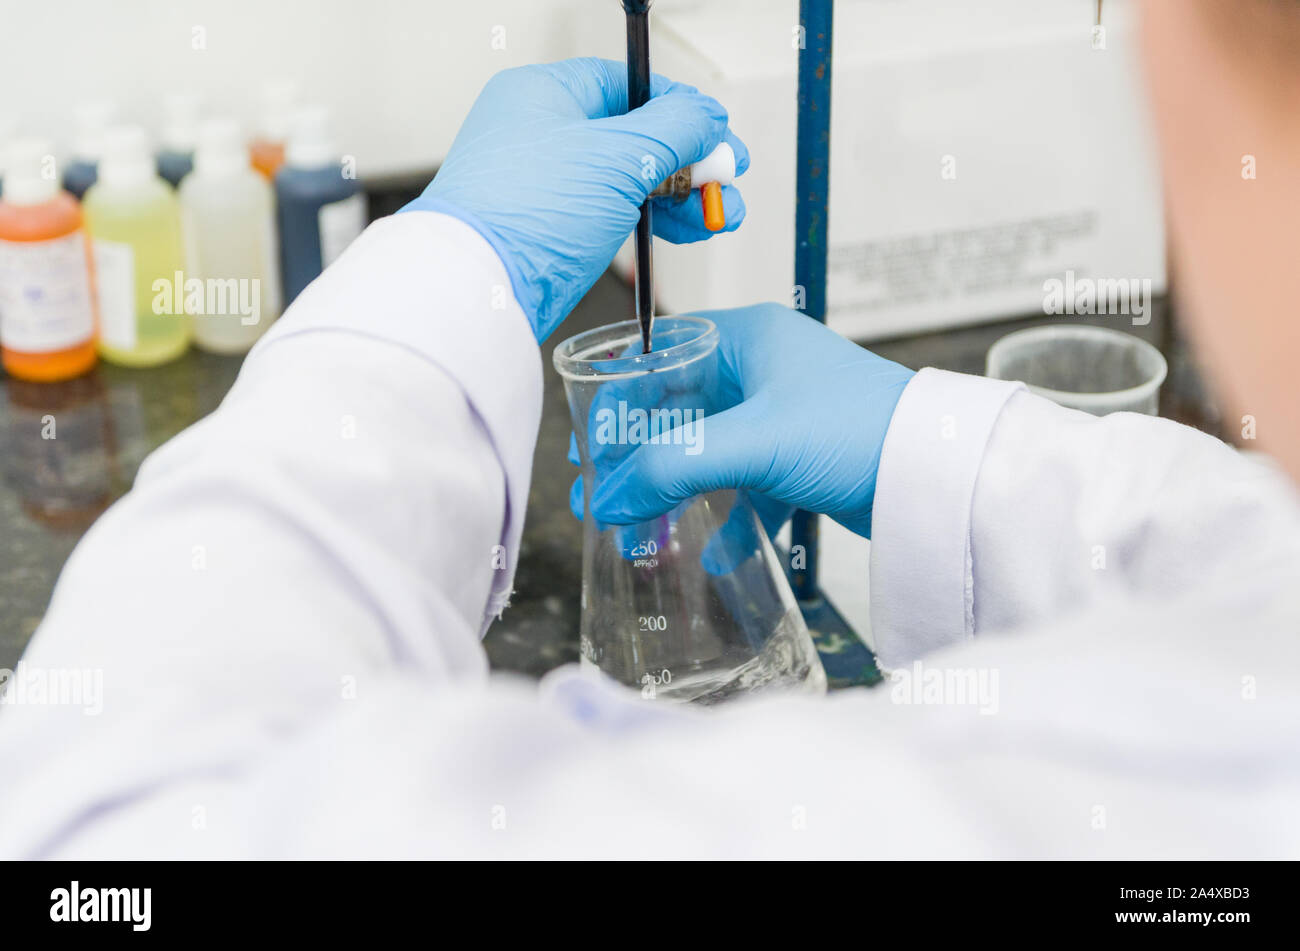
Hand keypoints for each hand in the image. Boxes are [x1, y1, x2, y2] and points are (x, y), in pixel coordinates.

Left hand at [401, 57, 748, 341]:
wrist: (479, 290)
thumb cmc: (527, 215)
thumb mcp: (619, 157)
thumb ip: (675, 129)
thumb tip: (708, 116)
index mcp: (546, 94)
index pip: (630, 85)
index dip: (683, 110)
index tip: (720, 135)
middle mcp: (542, 132)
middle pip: (636, 135)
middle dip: (692, 163)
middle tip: (727, 185)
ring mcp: (546, 183)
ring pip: (629, 178)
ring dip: (681, 197)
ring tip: (720, 217)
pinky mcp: (552, 227)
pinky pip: (613, 212)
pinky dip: (652, 220)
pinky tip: (685, 231)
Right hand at [583, 303, 915, 538]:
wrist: (937, 473)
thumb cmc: (856, 429)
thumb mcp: (755, 441)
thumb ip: (672, 466)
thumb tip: (607, 498)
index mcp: (745, 340)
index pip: (656, 361)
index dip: (616, 406)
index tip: (587, 451)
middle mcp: (759, 372)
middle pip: (675, 413)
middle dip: (635, 459)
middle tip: (598, 498)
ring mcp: (781, 418)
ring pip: (706, 454)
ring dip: (672, 492)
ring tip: (636, 532)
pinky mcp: (801, 460)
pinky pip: (746, 488)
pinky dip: (725, 519)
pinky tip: (709, 554)